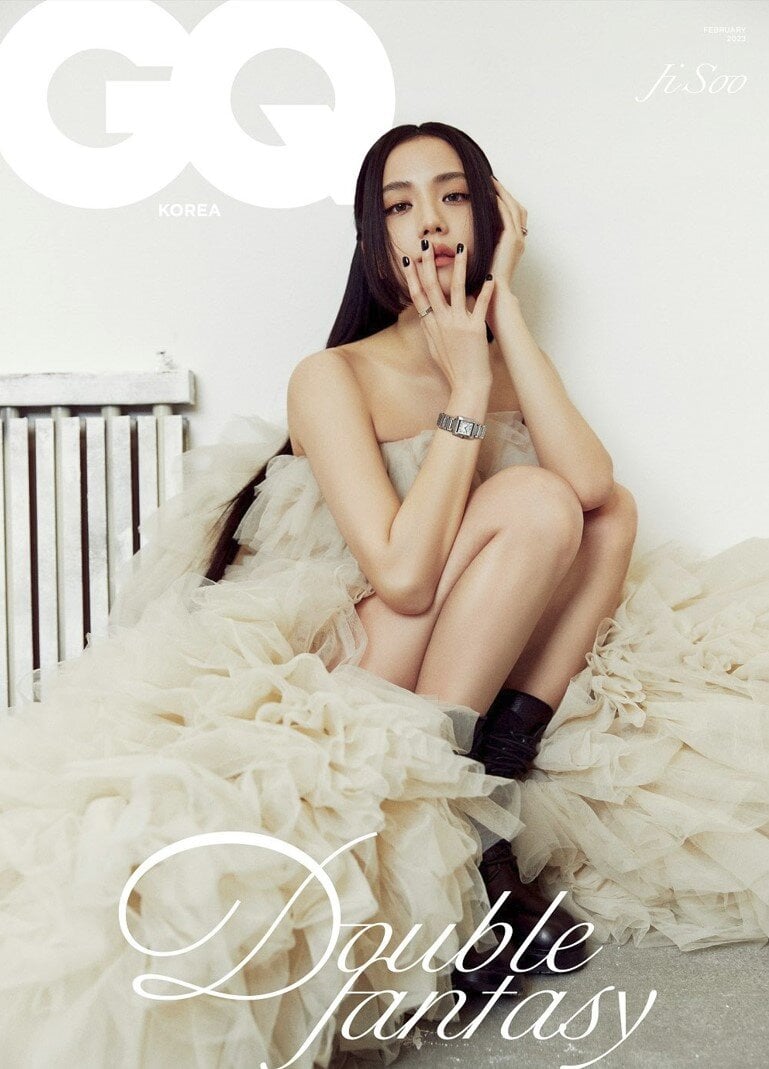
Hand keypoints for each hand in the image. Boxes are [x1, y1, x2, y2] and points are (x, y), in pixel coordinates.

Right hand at [402, 239, 494, 390]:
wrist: (467, 386)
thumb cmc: (453, 369)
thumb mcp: (435, 347)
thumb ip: (432, 328)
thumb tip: (427, 314)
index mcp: (431, 325)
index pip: (417, 295)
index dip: (412, 277)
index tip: (407, 260)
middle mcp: (441, 322)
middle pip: (431, 288)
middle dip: (428, 264)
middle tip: (427, 245)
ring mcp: (457, 325)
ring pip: (455, 290)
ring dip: (458, 267)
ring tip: (461, 248)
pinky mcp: (475, 330)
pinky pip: (480, 306)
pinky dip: (485, 290)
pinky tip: (490, 276)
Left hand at [486, 176, 527, 334]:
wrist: (492, 298)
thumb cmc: (482, 287)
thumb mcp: (477, 263)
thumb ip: (472, 251)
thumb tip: (455, 244)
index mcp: (510, 245)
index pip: (509, 216)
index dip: (501, 201)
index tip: (488, 189)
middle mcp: (517, 241)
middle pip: (516, 207)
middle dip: (504, 192)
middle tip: (491, 179)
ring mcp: (517, 240)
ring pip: (513, 207)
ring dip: (502, 192)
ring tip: (491, 180)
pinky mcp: (512, 241)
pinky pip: (507, 214)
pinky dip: (499, 202)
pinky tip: (490, 193)